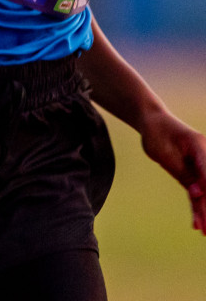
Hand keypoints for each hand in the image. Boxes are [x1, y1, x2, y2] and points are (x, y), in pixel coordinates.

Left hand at [138, 109, 205, 233]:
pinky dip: (197, 207)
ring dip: (204, 212)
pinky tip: (197, 224)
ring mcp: (201, 168)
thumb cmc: (158, 133)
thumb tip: (199, 194)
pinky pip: (197, 194)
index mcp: (200, 148)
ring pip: (205, 194)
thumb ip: (183, 172)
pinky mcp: (194, 175)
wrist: (153, 122)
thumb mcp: (165, 152)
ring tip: (204, 231)